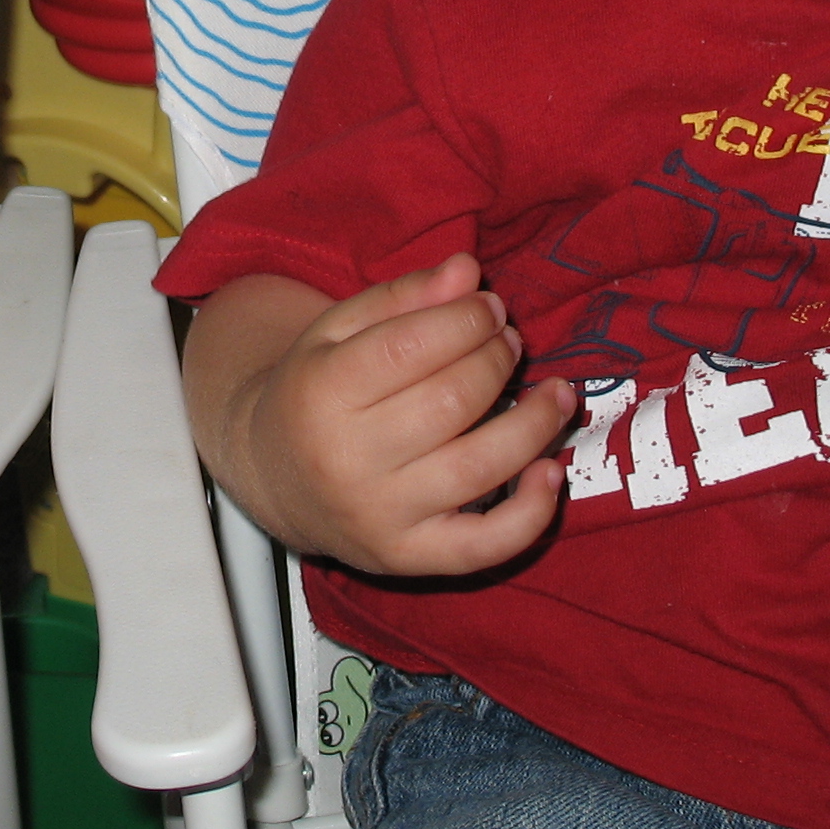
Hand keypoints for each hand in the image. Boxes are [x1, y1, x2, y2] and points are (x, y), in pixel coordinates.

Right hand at [205, 257, 573, 576]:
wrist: (272, 477)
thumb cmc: (317, 391)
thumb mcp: (338, 331)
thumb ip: (403, 298)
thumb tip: (468, 269)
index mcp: (322, 391)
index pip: (412, 347)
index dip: (467, 320)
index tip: (489, 308)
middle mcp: (346, 459)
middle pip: (452, 402)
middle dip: (496, 361)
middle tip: (509, 342)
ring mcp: (379, 516)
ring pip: (479, 468)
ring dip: (535, 424)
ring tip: (557, 394)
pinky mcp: (408, 559)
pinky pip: (484, 546)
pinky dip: (531, 512)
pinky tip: (550, 470)